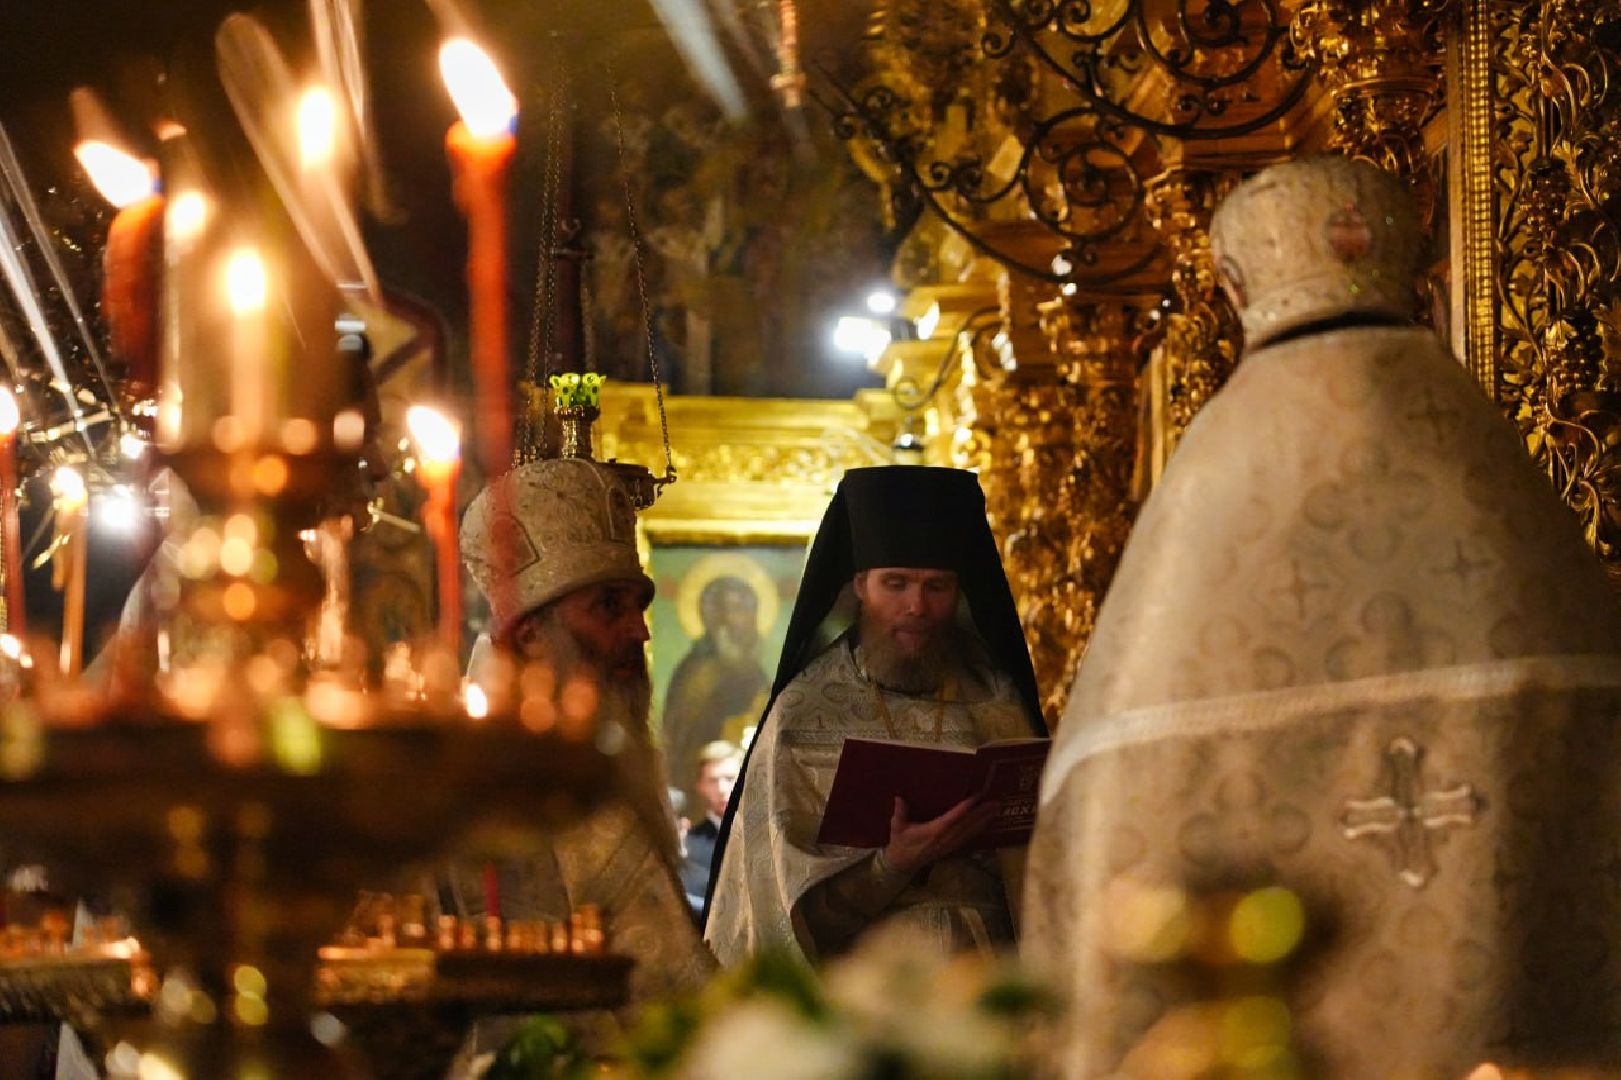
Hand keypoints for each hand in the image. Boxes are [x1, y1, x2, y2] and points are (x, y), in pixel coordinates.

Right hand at [883, 795, 999, 875]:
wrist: (902, 864)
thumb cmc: (899, 843)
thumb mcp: (896, 826)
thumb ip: (900, 812)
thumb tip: (899, 796)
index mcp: (932, 832)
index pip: (953, 818)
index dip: (965, 807)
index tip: (977, 796)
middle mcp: (944, 839)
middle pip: (966, 825)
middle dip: (981, 814)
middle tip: (995, 803)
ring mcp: (949, 845)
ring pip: (969, 832)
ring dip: (983, 821)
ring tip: (996, 810)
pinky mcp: (950, 849)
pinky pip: (967, 839)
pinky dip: (977, 830)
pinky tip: (986, 824)